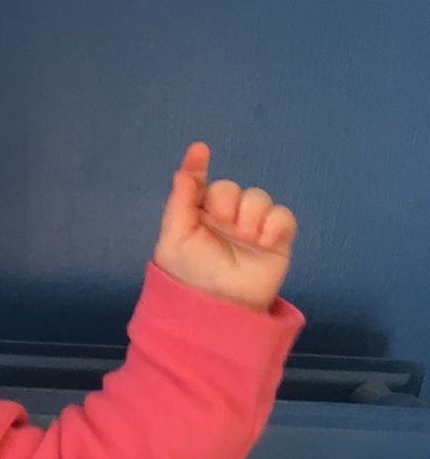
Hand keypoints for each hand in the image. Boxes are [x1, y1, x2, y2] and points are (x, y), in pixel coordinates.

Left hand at [153, 143, 295, 311]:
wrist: (220, 308)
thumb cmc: (190, 275)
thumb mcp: (175, 240)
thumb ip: (180, 204)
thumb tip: (183, 171)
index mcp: (196, 216)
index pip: (198, 184)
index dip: (197, 166)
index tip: (199, 151)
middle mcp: (223, 217)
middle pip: (230, 188)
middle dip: (227, 198)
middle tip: (222, 220)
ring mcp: (251, 227)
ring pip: (258, 197)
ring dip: (251, 214)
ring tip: (245, 237)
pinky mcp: (276, 239)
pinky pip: (283, 216)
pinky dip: (275, 224)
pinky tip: (264, 242)